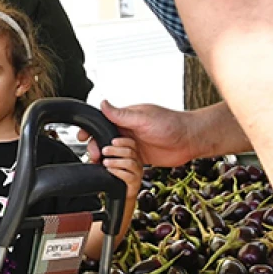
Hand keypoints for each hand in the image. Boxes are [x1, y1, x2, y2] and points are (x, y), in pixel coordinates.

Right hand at [82, 100, 196, 167]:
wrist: (190, 140)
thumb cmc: (170, 124)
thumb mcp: (143, 117)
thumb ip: (121, 114)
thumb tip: (103, 103)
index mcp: (125, 118)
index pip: (102, 121)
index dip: (90, 130)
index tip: (82, 137)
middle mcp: (127, 131)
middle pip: (103, 140)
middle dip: (96, 148)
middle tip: (95, 155)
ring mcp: (133, 145)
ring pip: (112, 153)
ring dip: (107, 158)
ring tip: (104, 164)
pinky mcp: (139, 158)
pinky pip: (123, 163)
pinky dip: (118, 167)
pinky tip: (115, 170)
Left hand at [98, 137, 143, 197]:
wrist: (120, 194)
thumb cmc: (115, 176)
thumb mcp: (108, 161)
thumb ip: (102, 154)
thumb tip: (94, 152)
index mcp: (132, 155)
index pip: (132, 143)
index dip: (123, 141)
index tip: (112, 141)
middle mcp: (137, 162)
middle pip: (130, 152)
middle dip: (115, 150)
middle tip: (104, 151)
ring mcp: (137, 173)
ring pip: (130, 163)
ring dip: (116, 161)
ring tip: (105, 162)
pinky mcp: (135, 183)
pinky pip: (128, 176)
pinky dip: (117, 172)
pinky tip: (110, 170)